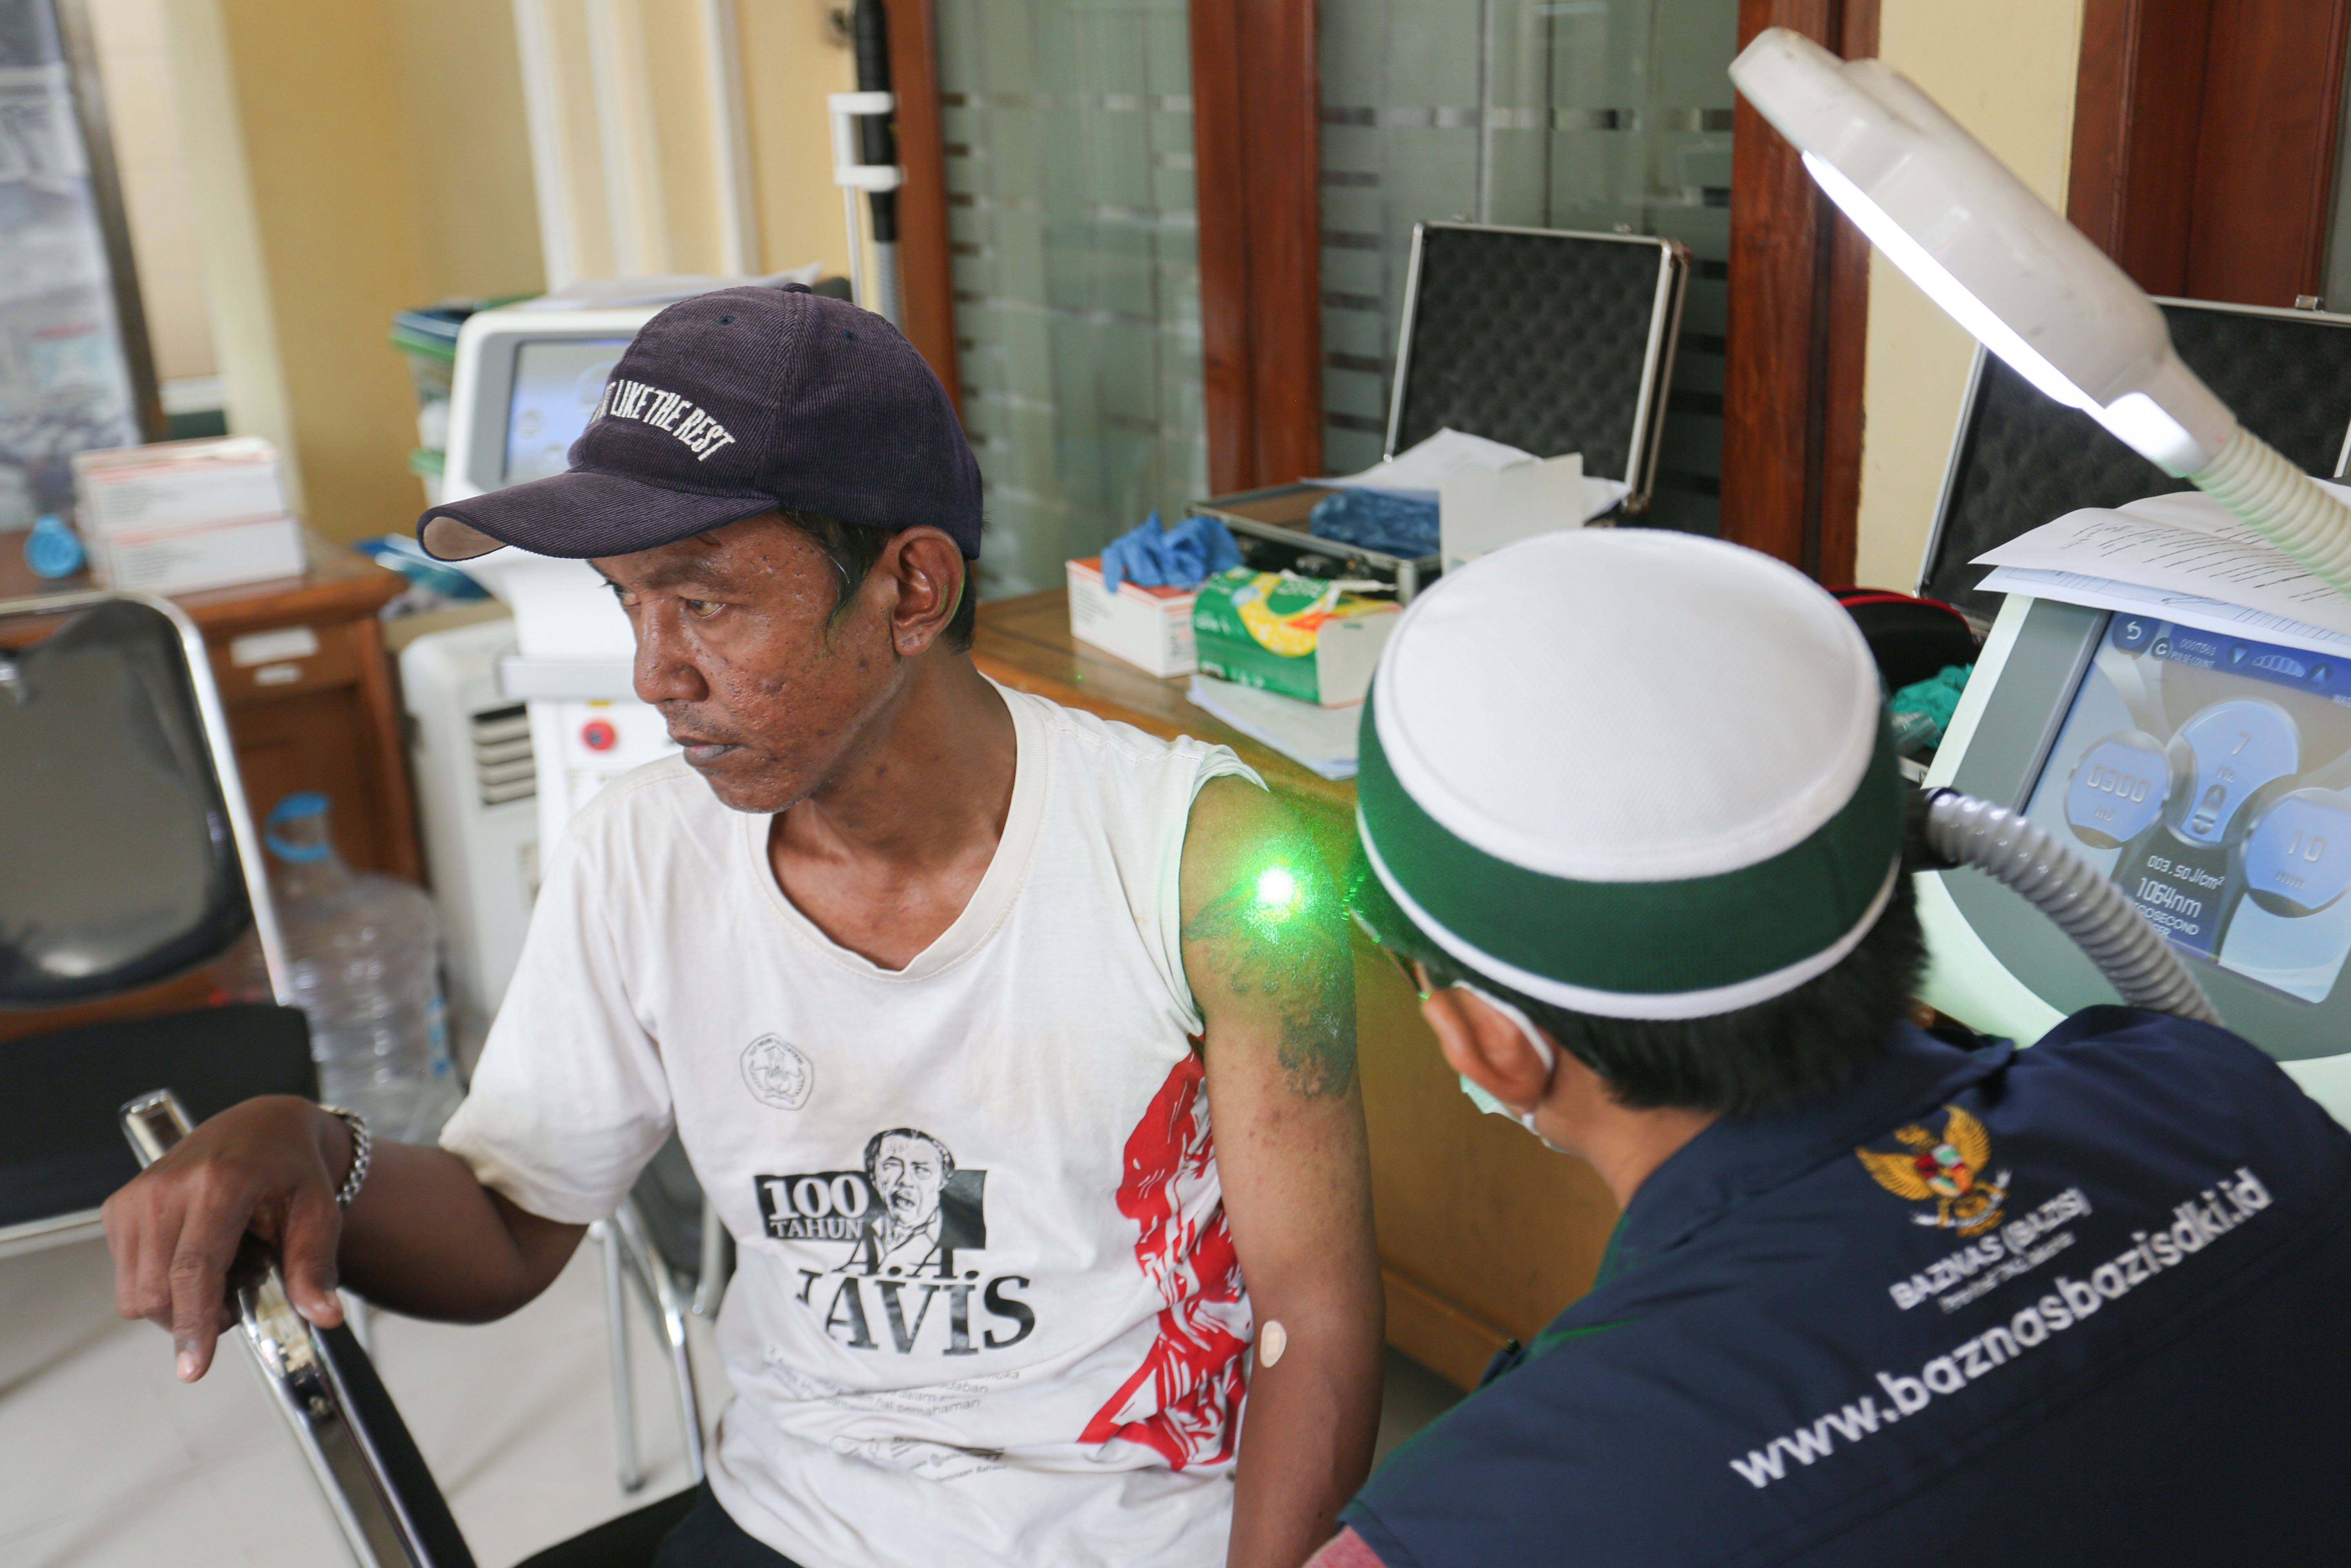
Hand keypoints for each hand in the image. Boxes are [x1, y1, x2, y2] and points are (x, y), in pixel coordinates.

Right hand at [101, 1095, 350, 1380]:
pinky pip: (126, 1277)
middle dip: (195, 1317)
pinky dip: (159, 1284)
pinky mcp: (118, 1206)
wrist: (262, 1126)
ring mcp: (136, 1195)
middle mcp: (168, 1187)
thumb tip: (325, 1316)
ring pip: (135, 1293)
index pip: (194, 1269)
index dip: (193, 1324)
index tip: (194, 1367)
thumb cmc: (291, 1168)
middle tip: (241, 1286)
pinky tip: (194, 1255)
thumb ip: (315, 1267)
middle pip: (157, 1292)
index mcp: (221, 1183)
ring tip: (221, 1266)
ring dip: (177, 1302)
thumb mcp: (319, 1212)